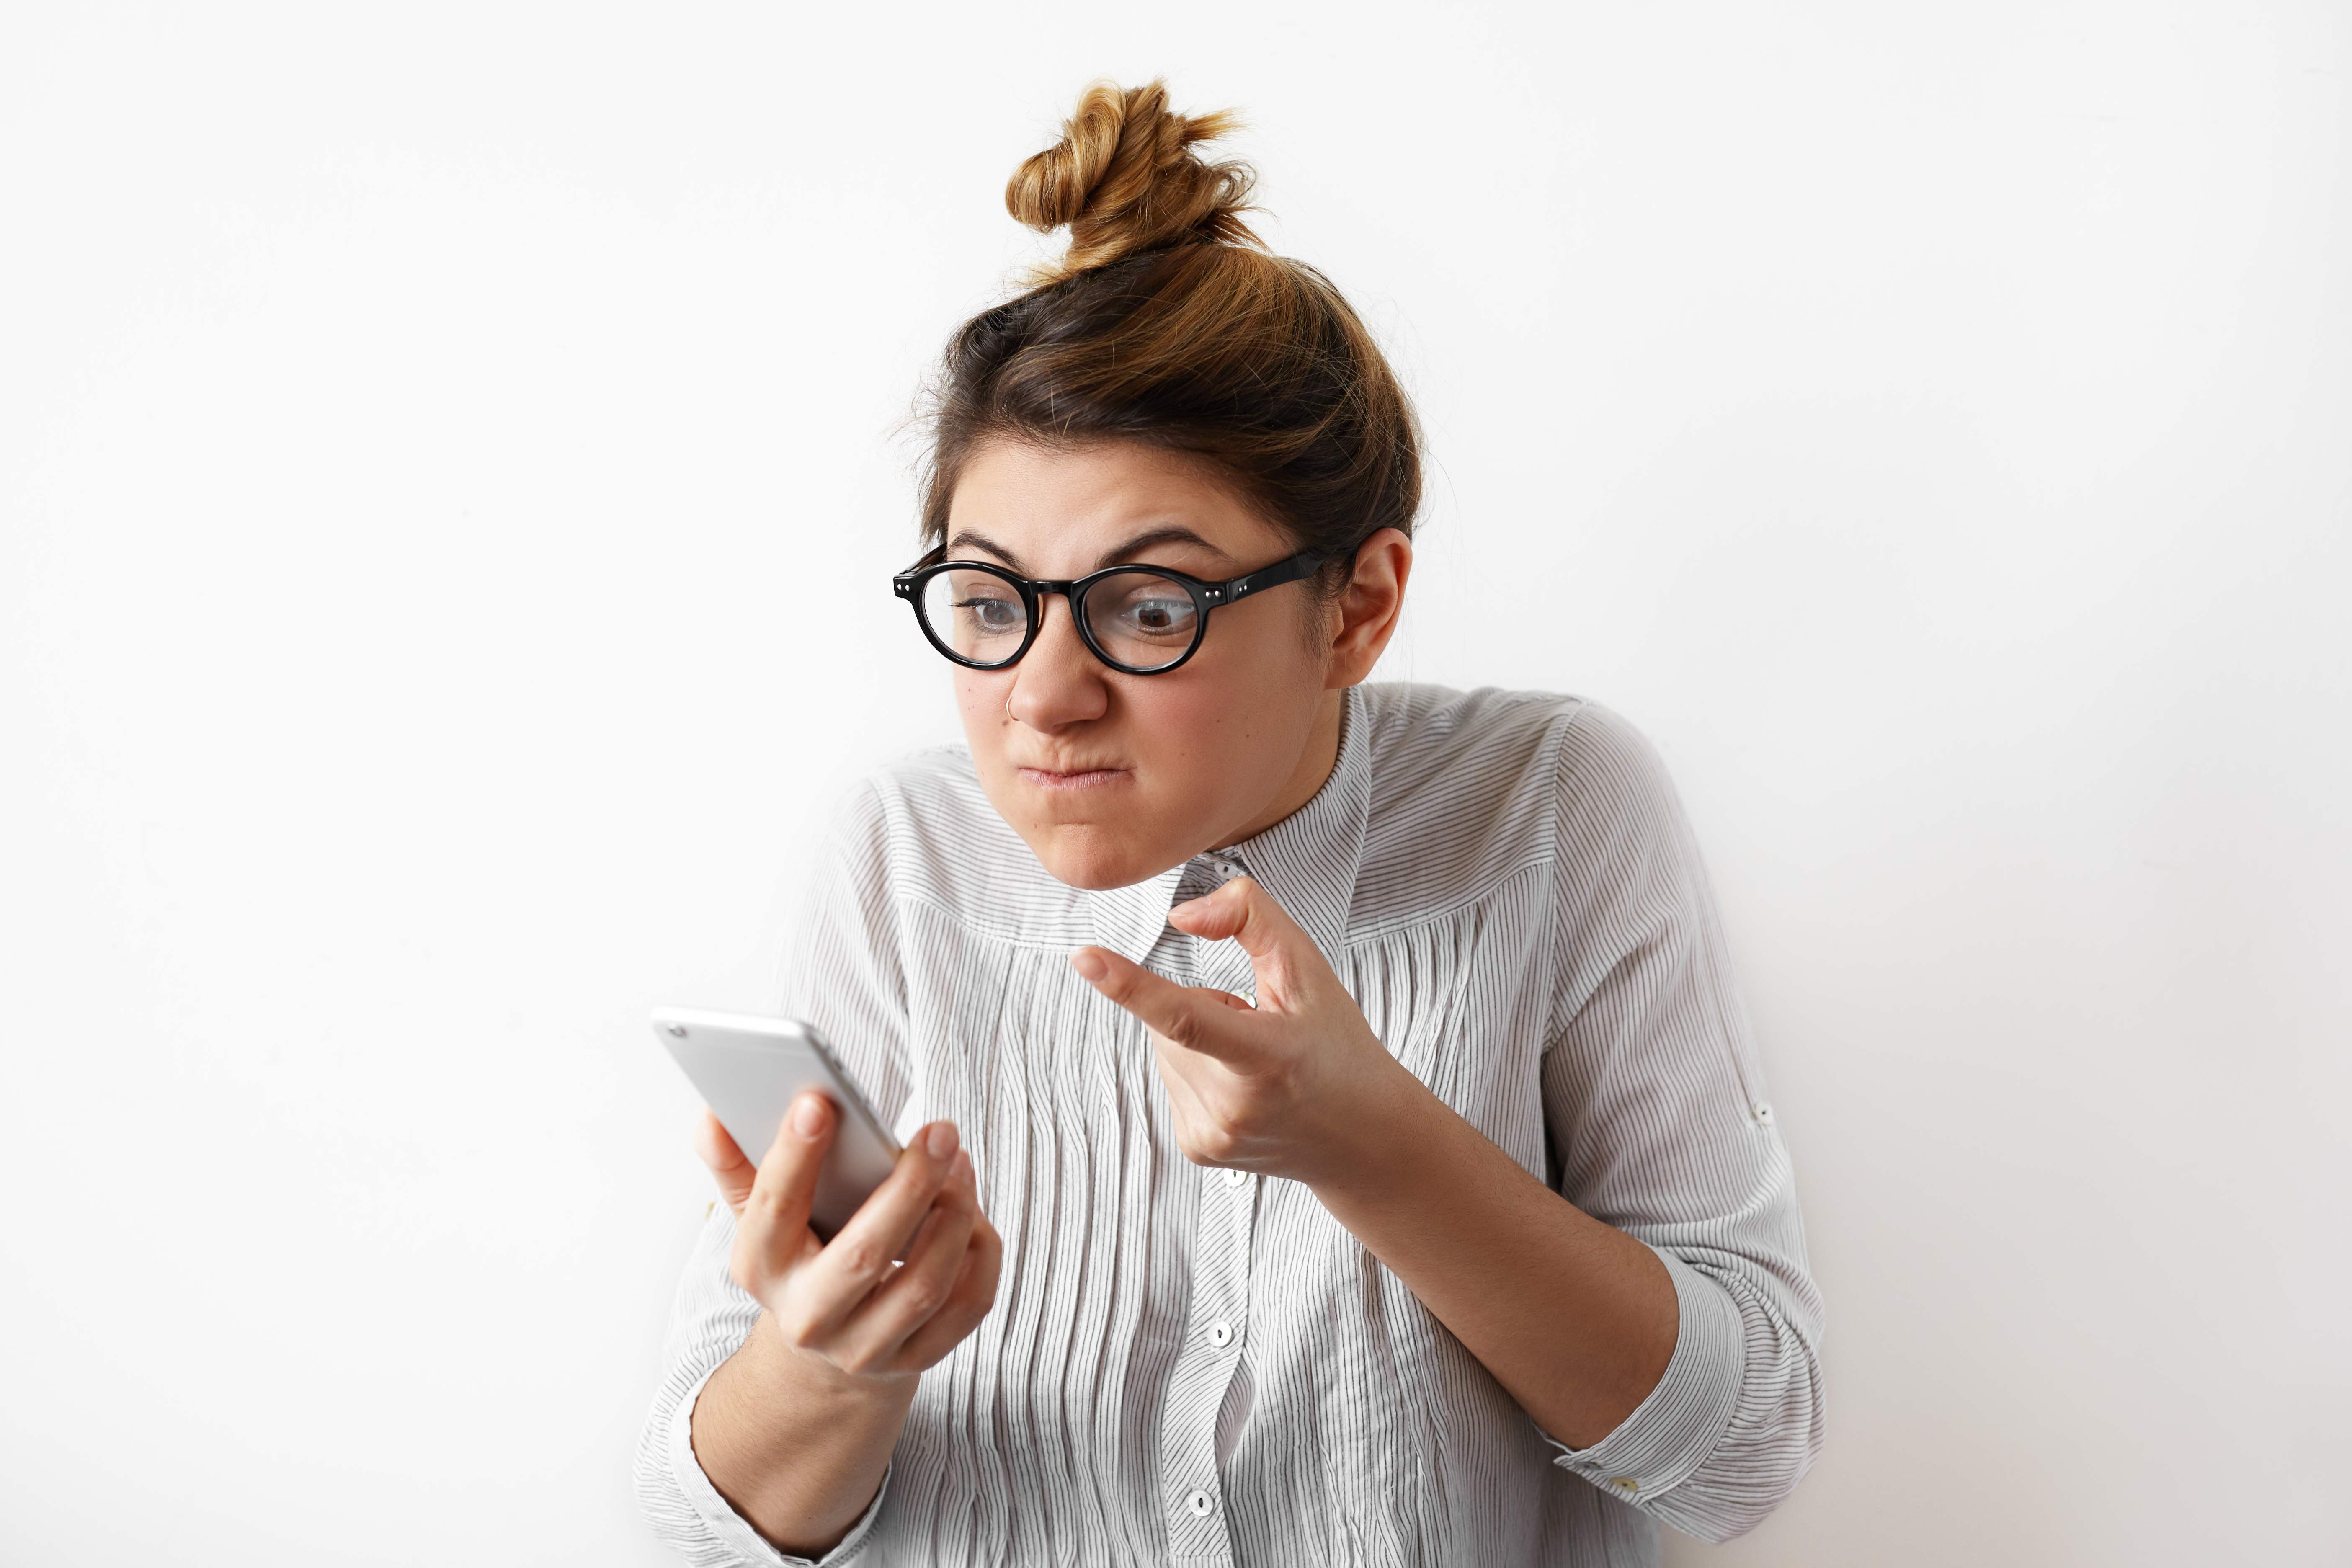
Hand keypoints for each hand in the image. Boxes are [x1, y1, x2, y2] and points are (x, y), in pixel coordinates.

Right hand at [696, 1095, 1001, 1382]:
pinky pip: (967, 1306)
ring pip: (925, 1285)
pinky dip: (981, 1254)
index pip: (772, 1210)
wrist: (823, 1353)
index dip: (792, 1156)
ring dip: (955, 1216)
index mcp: (761, 1270)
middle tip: (941, 1130)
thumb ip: (737, 1165)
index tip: (819, 1102)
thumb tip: (713, 1116)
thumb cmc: (799, 1259)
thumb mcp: (759, 1219)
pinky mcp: (916, 1360)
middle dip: (909, 1187)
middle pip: (865, 1255)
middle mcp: (810, 1318)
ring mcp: (865, 1347)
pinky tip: (976, 1214)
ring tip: (961, 1163)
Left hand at [1069, 875, 1410, 1184]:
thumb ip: (1250, 918)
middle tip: (1260, 1031)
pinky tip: (1242, 1086)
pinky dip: (1196, 1070)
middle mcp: (1235, 1106)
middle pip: (1169, 1023)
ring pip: (1162, 1050)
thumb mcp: (1310, 970)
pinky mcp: (1196, 1149)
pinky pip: (1168, 1079)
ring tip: (1255, 1063)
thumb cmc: (1337, 1048)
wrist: (1362, 1137)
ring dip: (1197, 1042)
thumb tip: (1182, 916)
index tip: (1085, 959)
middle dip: (1203, 1008)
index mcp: (1268, 1057)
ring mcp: (1212, 1135)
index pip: (1186, 1017)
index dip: (1131, 986)